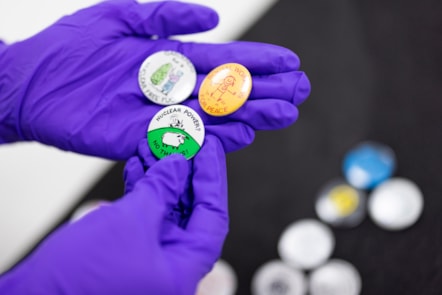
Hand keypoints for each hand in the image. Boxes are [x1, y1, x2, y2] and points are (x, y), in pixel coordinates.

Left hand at [0, 0, 309, 159]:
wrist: (28, 83)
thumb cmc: (67, 48)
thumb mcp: (117, 17)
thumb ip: (163, 16)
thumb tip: (210, 19)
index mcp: (168, 58)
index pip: (222, 60)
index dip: (256, 61)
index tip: (288, 63)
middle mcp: (171, 87)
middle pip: (227, 90)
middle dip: (265, 89)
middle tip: (300, 91)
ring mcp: (160, 113)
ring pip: (215, 115)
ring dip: (252, 114)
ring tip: (286, 112)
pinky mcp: (143, 136)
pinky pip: (187, 137)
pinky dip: (217, 137)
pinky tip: (245, 134)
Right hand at [0, 135, 227, 294]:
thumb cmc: (81, 275)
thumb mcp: (131, 221)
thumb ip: (161, 191)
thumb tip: (179, 166)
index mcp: (183, 269)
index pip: (212, 216)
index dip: (212, 179)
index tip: (209, 149)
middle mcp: (171, 265)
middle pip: (190, 210)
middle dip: (185, 173)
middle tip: (184, 142)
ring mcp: (150, 258)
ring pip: (166, 208)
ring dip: (160, 176)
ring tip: (155, 146)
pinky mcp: (130, 250)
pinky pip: (145, 214)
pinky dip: (142, 189)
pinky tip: (138, 166)